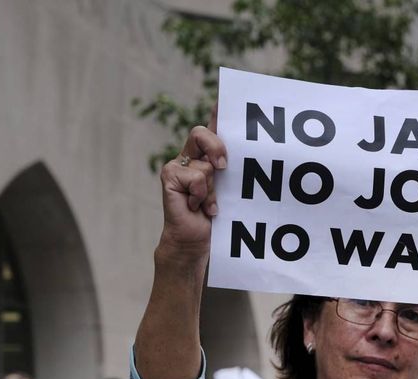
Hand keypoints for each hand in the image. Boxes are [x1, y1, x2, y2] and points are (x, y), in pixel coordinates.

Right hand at [159, 106, 226, 255]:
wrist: (195, 240)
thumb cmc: (215, 217)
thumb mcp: (230, 190)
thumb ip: (234, 169)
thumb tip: (247, 155)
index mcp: (207, 156)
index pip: (213, 128)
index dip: (217, 112)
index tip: (224, 98)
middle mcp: (191, 156)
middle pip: (203, 133)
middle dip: (217, 147)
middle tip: (223, 166)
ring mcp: (178, 164)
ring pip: (205, 163)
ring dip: (212, 188)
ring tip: (208, 203)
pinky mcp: (170, 176)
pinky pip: (196, 177)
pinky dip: (202, 195)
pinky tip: (198, 207)